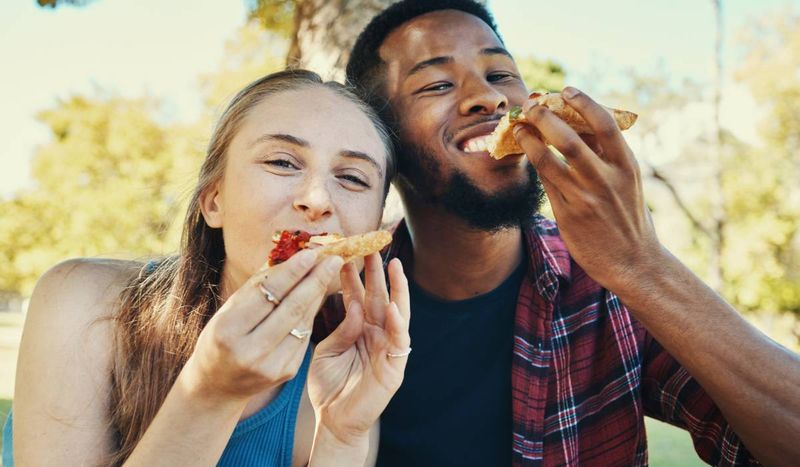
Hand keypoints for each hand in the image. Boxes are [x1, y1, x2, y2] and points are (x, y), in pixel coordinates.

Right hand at [182, 250, 344, 401]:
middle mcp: (250, 351)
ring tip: (329, 271)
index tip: (310, 253)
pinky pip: (305, 335)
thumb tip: (288, 258)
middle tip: (333, 258)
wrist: (217, 385)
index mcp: (228, 330)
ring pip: (303, 321)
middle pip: (291, 308)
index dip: (292, 272)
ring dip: (318, 294)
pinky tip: (317, 295)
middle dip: (315, 280)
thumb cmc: (220, 338)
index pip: (267, 294)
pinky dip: (311, 313)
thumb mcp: (227, 311)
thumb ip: (256, 287)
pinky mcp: (287, 372)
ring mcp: (271, 365)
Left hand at [308, 255, 410, 444]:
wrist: (334, 420)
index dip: (353, 274)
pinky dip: (397, 321)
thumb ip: (340, 328)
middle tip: (370, 245)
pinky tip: (392, 305)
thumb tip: (353, 303)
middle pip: (378, 295)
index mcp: (358, 327)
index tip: (346, 250)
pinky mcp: (395, 364)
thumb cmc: (329, 386)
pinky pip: (399, 339)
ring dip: (396, 288)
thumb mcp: (326, 350)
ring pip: (396, 311)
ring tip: (393, 265)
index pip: (358, 294)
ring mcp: (387, 347)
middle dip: (376, 271)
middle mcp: (375, 332)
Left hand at [513, 87, 664, 291]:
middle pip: (569, 137)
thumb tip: (579, 125)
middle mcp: (606, 178)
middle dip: (546, 116)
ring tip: (519, 127)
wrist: (634, 262)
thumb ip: (607, 155)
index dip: (583, 102)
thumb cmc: (628, 216)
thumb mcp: (628, 181)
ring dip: (530, 139)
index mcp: (626, 165)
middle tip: (532, 104)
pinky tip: (525, 153)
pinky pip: (546, 182)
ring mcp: (586, 197)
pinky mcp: (569, 214)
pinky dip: (534, 163)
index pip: (604, 123)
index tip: (566, 89)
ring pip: (550, 159)